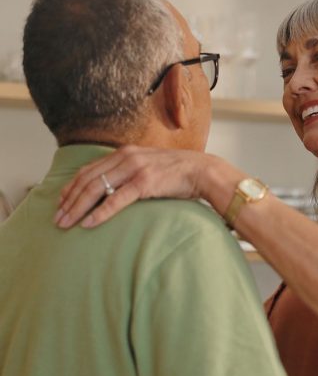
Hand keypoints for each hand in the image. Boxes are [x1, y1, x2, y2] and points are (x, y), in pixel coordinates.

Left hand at [56, 145, 208, 228]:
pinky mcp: (145, 182)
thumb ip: (130, 171)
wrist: (202, 171)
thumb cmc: (178, 173)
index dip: (71, 188)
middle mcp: (126, 157)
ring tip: (66, 223)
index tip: (61, 204)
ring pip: (96, 189)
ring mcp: (135, 168)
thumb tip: (114, 188)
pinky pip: (116, 200)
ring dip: (78, 208)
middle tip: (57, 219)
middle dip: (69, 201)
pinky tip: (88, 223)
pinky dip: (100, 213)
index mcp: (124, 153)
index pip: (89, 170)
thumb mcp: (149, 165)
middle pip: (87, 180)